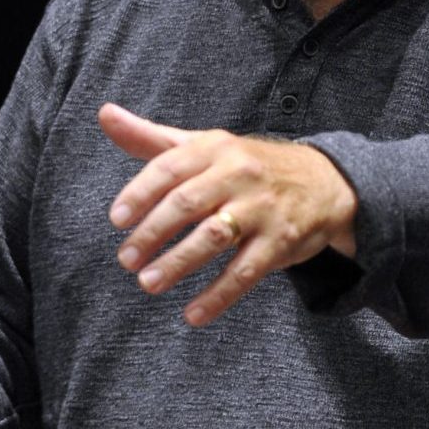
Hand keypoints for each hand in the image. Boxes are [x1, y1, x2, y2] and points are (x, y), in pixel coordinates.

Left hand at [100, 102, 356, 326]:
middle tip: (126, 260)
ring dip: (179, 263)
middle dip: (153, 232)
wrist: (325, 180)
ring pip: (214, 237)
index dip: (140, 193)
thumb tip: (104, 114)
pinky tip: (193, 314)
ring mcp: (261, 208)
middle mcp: (238, 173)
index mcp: (213, 147)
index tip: (117, 220)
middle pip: (188, 202)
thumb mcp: (202, 145)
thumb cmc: (245, 164)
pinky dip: (219, 296)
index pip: (169, 167)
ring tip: (148, 284)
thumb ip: (151, 138)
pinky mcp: (281, 240)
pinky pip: (246, 271)